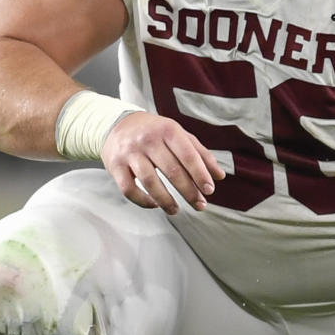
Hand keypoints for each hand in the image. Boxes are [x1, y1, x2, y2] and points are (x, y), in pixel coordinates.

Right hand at [101, 111, 224, 212]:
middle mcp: (148, 140)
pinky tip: (154, 205)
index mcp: (167, 130)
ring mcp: (130, 153)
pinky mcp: (115, 166)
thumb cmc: (154, 131)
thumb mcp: (178, 134)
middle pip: (171, 170)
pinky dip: (142, 201)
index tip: (209, 190)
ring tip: (176, 210)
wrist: (116, 123)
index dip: (200, 174)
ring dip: (165, 200)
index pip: (187, 155)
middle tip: (200, 205)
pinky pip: (128, 189)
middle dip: (188, 191)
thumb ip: (200, 153)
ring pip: (149, 181)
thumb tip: (219, 176)